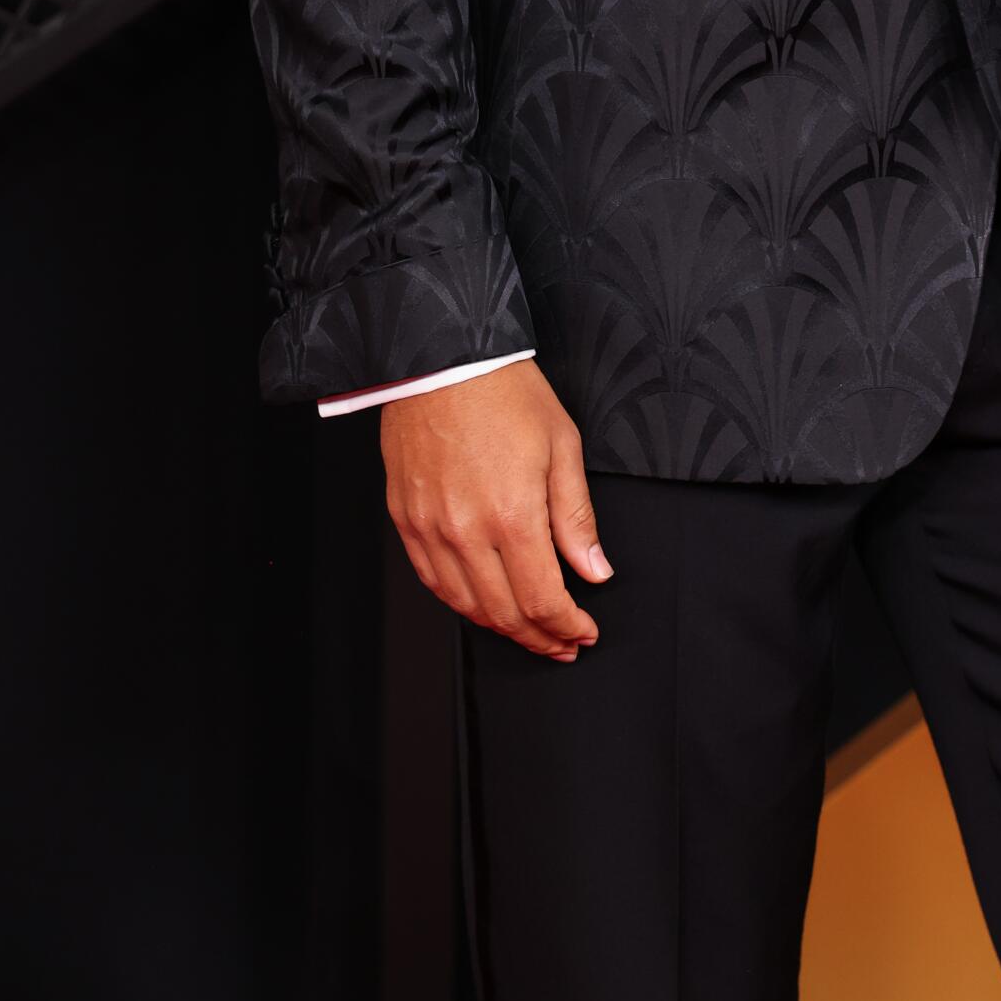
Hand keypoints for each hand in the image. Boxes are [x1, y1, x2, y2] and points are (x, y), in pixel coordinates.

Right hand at [380, 361, 613, 660]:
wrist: (442, 358)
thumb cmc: (504, 391)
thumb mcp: (561, 446)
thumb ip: (576, 517)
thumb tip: (594, 570)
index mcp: (513, 515)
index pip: (544, 599)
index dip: (568, 626)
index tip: (584, 631)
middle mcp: (467, 531)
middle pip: (505, 613)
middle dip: (541, 638)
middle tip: (563, 643)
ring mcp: (430, 529)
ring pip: (466, 605)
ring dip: (501, 627)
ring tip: (528, 630)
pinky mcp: (405, 519)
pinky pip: (432, 580)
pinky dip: (461, 602)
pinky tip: (481, 603)